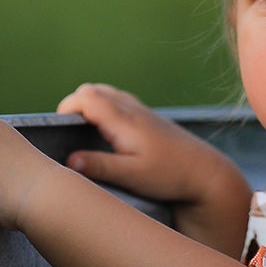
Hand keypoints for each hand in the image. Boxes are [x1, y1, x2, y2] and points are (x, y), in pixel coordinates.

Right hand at [59, 83, 249, 255]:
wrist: (206, 172)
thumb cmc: (170, 176)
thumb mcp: (133, 176)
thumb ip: (100, 166)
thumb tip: (70, 160)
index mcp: (123, 120)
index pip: (85, 98)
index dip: (66, 109)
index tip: (59, 130)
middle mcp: (131, 109)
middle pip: (92, 90)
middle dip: (74, 106)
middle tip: (69, 134)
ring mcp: (141, 111)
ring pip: (106, 94)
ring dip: (89, 106)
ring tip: (85, 134)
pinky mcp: (149, 118)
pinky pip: (118, 102)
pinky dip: (104, 110)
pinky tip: (108, 134)